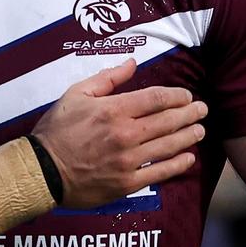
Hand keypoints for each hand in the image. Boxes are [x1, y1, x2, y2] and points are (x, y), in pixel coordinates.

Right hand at [32, 58, 206, 207]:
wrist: (43, 170)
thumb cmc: (57, 129)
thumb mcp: (76, 94)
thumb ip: (107, 78)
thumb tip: (132, 64)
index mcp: (113, 110)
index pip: (156, 99)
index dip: (177, 96)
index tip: (186, 96)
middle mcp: (126, 134)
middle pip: (167, 121)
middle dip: (189, 114)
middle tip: (202, 110)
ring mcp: (129, 160)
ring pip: (168, 146)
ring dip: (187, 136)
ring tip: (200, 130)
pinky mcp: (127, 182)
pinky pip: (159, 172)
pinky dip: (177, 165)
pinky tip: (188, 158)